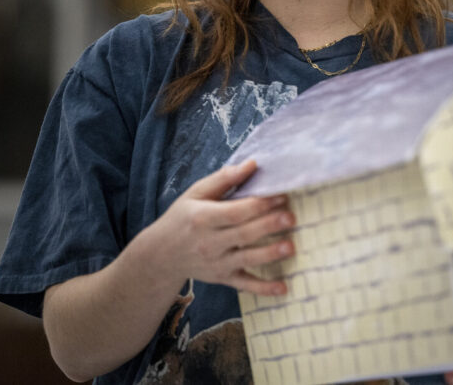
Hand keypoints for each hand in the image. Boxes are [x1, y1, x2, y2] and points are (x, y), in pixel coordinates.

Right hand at [141, 159, 294, 294]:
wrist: (161, 255)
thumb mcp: (195, 193)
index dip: (258, 204)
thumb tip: (252, 164)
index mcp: (203, 218)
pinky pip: (244, 285)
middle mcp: (209, 242)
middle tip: (291, 217)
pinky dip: (263, 288)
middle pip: (243, 234)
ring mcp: (216, 263)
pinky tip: (283, 289)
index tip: (281, 195)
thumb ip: (224, 179)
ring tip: (291, 247)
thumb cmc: (182, 218)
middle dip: (268, 225)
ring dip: (270, 254)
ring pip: (246, 259)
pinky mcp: (222, 278)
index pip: (234, 212)